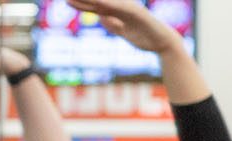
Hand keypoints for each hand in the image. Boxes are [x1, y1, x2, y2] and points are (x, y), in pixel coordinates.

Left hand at [65, 0, 186, 54]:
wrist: (164, 44)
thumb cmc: (145, 37)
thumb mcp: (123, 31)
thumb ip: (113, 24)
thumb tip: (102, 17)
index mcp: (119, 12)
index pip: (96, 7)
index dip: (82, 4)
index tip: (67, 1)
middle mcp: (123, 7)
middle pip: (100, 2)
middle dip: (85, 0)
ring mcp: (131, 9)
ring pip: (108, 2)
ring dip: (94, 0)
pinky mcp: (138, 14)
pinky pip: (122, 9)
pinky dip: (111, 5)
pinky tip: (100, 3)